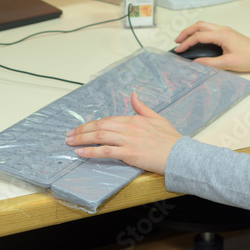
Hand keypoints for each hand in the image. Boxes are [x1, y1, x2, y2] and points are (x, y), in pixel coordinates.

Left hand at [66, 92, 180, 173]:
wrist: (180, 154)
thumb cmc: (171, 138)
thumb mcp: (157, 117)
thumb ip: (142, 107)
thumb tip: (133, 94)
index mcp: (134, 119)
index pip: (107, 119)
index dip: (91, 124)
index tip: (80, 128)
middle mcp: (129, 128)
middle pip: (100, 126)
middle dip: (81, 130)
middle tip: (69, 135)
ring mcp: (129, 141)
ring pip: (100, 136)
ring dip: (82, 139)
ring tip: (70, 143)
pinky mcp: (130, 154)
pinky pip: (106, 151)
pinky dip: (92, 151)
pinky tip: (81, 153)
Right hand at [175, 21, 249, 71]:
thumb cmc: (249, 58)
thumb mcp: (228, 64)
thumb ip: (210, 63)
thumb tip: (195, 62)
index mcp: (222, 35)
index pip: (199, 36)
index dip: (187, 42)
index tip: (179, 50)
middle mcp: (223, 29)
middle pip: (199, 25)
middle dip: (186, 32)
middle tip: (177, 41)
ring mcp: (225, 30)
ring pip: (204, 25)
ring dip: (193, 31)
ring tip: (184, 40)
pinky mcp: (227, 33)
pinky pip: (210, 28)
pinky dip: (200, 32)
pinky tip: (197, 40)